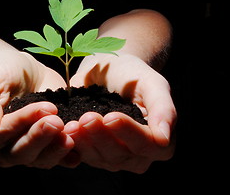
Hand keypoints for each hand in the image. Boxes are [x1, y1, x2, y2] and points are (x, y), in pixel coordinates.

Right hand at [0, 50, 73, 167]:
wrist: (21, 70)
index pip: (0, 135)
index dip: (21, 123)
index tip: (44, 107)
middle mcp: (2, 150)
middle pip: (20, 153)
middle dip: (40, 137)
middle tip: (57, 120)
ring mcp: (26, 152)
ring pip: (40, 160)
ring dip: (56, 148)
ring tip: (71, 132)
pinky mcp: (46, 148)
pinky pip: (57, 159)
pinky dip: (67, 156)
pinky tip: (78, 151)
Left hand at [67, 53, 176, 172]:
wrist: (108, 71)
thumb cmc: (133, 75)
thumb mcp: (152, 84)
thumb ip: (163, 108)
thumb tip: (165, 138)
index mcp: (159, 142)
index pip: (147, 145)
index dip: (129, 133)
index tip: (111, 116)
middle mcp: (137, 156)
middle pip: (120, 155)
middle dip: (102, 136)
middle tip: (87, 117)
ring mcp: (113, 158)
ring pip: (98, 158)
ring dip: (84, 142)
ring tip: (72, 124)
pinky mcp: (91, 154)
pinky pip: (80, 154)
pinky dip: (72, 143)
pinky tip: (64, 128)